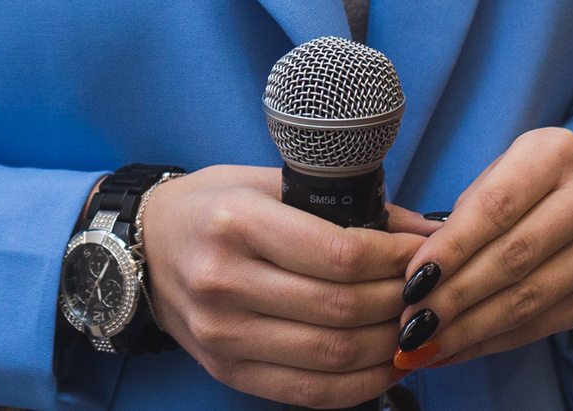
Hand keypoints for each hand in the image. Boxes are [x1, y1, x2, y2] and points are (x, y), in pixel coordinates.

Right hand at [137, 165, 441, 408]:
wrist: (141, 246)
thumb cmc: (210, 206)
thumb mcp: (266, 182)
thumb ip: (343, 204)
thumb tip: (421, 232)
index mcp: (236, 222)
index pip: (339, 254)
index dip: (397, 261)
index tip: (425, 256)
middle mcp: (224, 281)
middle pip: (342, 308)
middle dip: (402, 303)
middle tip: (430, 292)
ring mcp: (222, 333)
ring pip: (332, 355)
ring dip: (390, 347)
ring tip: (418, 329)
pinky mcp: (226, 369)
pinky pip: (308, 392)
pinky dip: (360, 385)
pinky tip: (389, 365)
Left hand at [392, 129, 572, 372]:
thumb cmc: (524, 186)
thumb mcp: (494, 178)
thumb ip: (460, 218)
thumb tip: (416, 274)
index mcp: (556, 154)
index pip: (498, 208)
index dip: (453, 248)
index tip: (412, 279)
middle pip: (514, 257)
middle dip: (456, 295)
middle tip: (413, 320)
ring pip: (528, 299)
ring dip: (470, 327)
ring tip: (427, 342)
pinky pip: (539, 325)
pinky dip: (492, 341)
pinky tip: (457, 348)